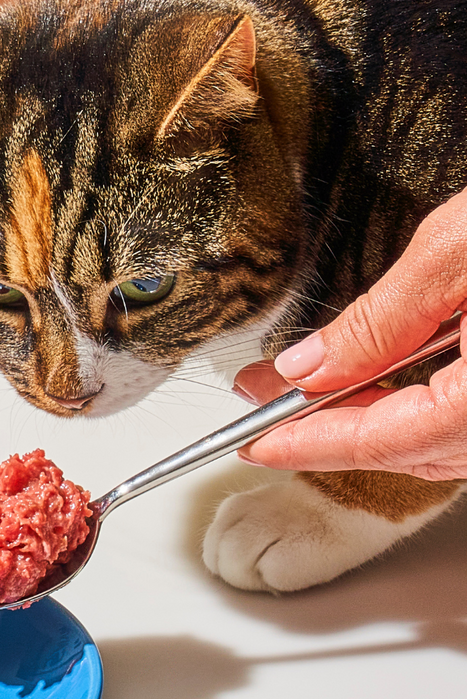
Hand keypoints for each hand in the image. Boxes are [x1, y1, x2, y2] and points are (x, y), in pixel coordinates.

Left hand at [237, 188, 466, 478]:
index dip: (308, 444)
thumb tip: (311, 367)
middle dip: (331, 430)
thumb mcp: (461, 249)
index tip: (252, 441)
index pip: (382, 441)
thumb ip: (381, 319)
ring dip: (376, 420)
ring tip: (310, 389)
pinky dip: (425, 409)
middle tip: (264, 405)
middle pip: (413, 449)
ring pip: (447, 442)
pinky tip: (390, 379)